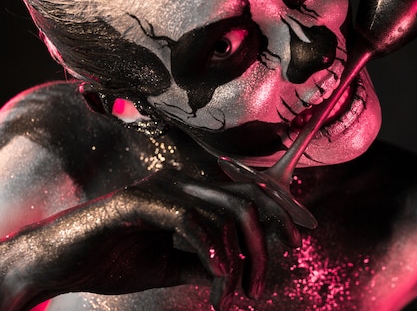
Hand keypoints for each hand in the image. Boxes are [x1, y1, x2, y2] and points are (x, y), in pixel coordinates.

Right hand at [0, 167, 300, 310]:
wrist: (61, 263)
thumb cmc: (114, 262)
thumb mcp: (172, 266)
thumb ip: (205, 261)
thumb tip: (237, 269)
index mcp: (192, 194)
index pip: (246, 191)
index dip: (278, 209)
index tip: (296, 238)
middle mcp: (182, 184)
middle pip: (245, 199)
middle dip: (269, 233)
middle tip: (268, 275)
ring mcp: (162, 189)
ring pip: (224, 212)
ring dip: (239, 256)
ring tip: (236, 290)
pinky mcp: (140, 201)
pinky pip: (190, 221)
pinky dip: (210, 250)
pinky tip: (217, 275)